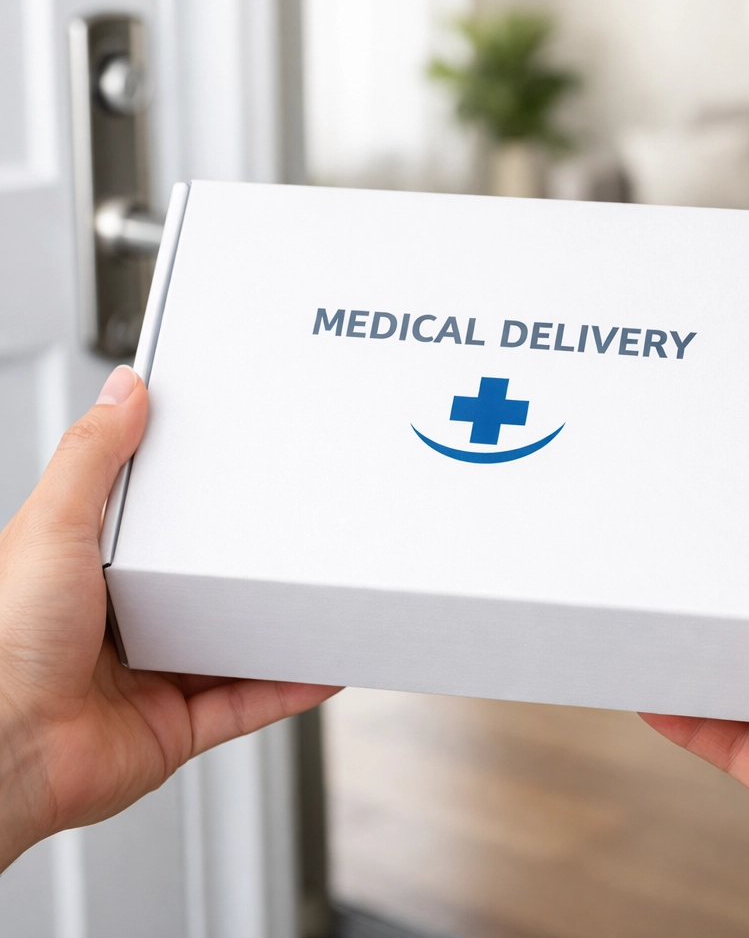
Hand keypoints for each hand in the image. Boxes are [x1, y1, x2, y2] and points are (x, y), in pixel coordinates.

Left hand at [0, 365, 338, 870]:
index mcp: (89, 575)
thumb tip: (123, 392)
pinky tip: (321, 667)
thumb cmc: (5, 646)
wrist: (8, 751)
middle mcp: (122, 627)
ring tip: (317, 600)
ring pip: (233, 648)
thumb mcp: (54, 526)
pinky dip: (289, 688)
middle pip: (200, 590)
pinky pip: (248, 703)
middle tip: (289, 536)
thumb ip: (92, 458)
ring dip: (276, 629)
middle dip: (243, 568)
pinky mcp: (177, 726)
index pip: (151, 530)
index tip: (232, 475)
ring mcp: (152, 677)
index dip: (191, 504)